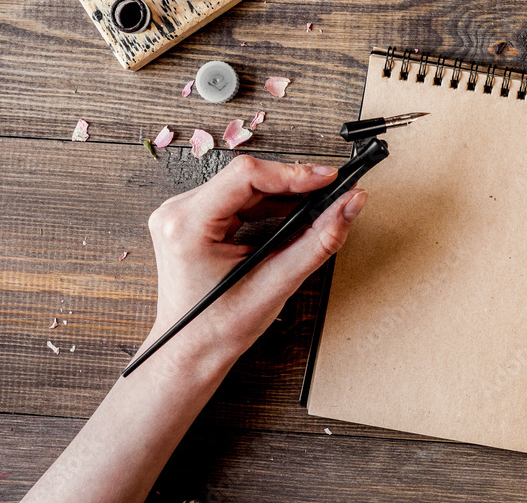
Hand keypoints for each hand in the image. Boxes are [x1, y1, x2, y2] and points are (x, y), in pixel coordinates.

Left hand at [144, 154, 367, 371]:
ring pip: (243, 184)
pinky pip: (235, 197)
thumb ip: (320, 240)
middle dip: (292, 183)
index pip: (246, 175)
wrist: (190, 351)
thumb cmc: (220, 328)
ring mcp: (181, 213)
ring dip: (282, 193)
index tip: (329, 179)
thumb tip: (350, 204)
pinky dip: (267, 203)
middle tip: (332, 191)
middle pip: (246, 177)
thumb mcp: (277, 283)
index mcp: (187, 226)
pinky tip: (290, 213)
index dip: (293, 173)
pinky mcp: (191, 219)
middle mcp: (177, 212)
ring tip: (316, 204)